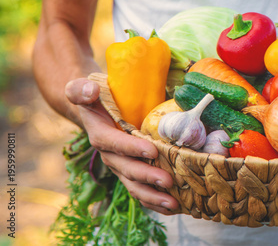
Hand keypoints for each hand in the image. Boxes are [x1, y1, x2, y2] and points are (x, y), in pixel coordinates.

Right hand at [65, 78, 178, 214]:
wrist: (96, 114)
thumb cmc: (94, 99)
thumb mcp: (84, 90)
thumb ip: (82, 91)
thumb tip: (90, 92)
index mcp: (100, 135)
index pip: (114, 143)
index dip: (132, 149)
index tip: (152, 151)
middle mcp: (109, 156)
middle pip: (127, 170)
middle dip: (148, 177)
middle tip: (168, 181)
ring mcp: (120, 167)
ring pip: (134, 186)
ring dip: (153, 196)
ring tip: (173, 203)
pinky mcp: (130, 173)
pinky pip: (140, 191)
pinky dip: (155, 202)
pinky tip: (172, 208)